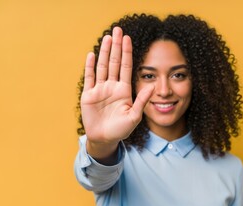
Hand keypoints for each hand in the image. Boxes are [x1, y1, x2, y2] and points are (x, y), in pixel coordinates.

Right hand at [81, 27, 153, 146]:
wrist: (105, 139)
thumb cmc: (121, 130)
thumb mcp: (134, 116)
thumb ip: (142, 101)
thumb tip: (153, 86)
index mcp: (124, 90)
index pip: (126, 67)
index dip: (127, 53)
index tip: (128, 39)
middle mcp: (112, 86)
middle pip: (114, 62)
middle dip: (116, 46)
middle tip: (118, 30)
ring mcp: (100, 89)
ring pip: (103, 66)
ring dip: (104, 52)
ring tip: (107, 37)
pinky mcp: (89, 95)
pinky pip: (90, 78)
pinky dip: (90, 66)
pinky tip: (92, 55)